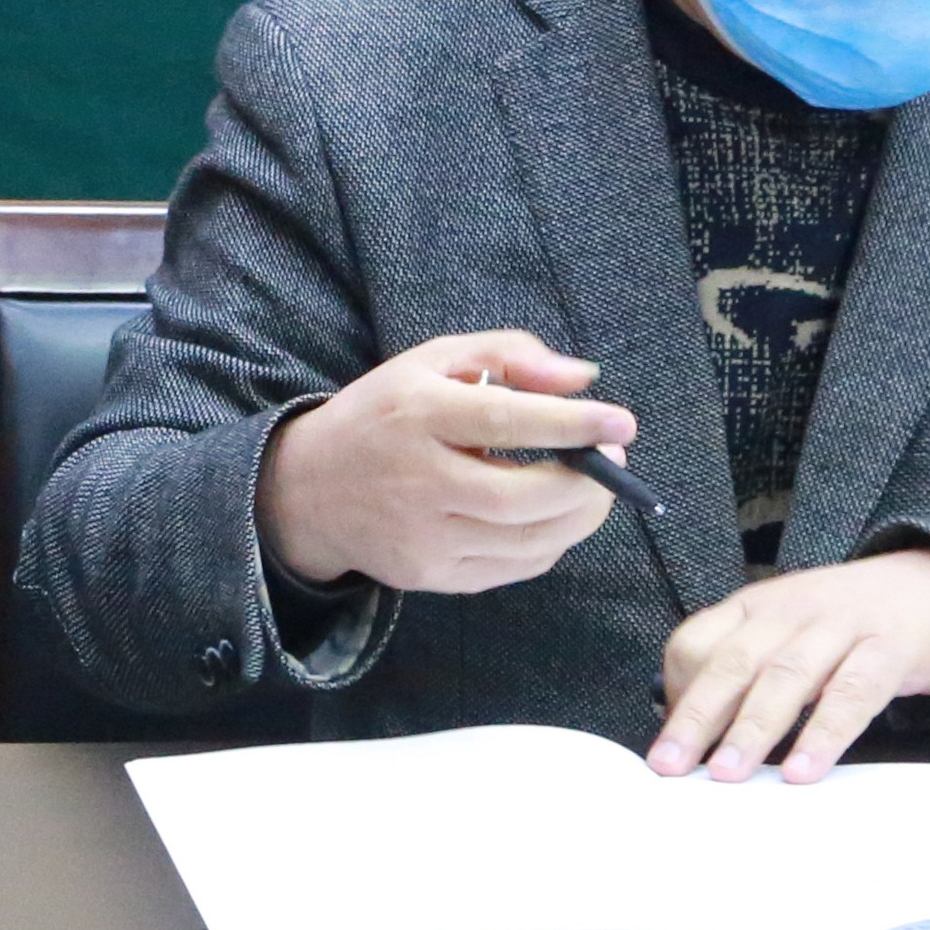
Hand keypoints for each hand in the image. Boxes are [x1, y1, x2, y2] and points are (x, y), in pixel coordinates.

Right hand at [255, 330, 634, 594]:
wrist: (307, 490)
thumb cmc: (383, 415)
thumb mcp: (429, 361)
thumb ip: (507, 354)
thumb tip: (583, 378)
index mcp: (415, 414)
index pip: (502, 420)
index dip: (571, 424)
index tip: (622, 423)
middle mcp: (415, 480)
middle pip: (522, 497)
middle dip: (587, 483)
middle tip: (613, 461)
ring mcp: (422, 536)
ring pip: (527, 541)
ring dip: (580, 517)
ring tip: (593, 488)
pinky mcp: (429, 574)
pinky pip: (513, 568)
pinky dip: (550, 543)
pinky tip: (551, 517)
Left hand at [649, 548, 929, 782]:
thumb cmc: (851, 624)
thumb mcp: (789, 633)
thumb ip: (747, 671)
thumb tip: (697, 732)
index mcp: (756, 606)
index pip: (696, 642)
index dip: (677, 694)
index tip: (666, 743)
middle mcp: (790, 609)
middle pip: (732, 662)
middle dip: (697, 717)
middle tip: (671, 765)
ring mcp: (841, 625)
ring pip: (786, 677)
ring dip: (752, 728)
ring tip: (728, 773)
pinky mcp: (890, 649)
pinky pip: (852, 694)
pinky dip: (824, 733)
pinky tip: (803, 769)